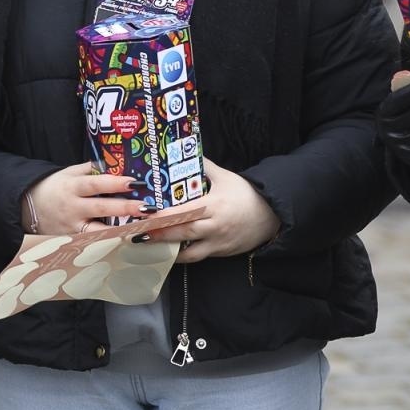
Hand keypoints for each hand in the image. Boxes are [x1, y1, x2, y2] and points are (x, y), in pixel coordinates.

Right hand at [24, 162, 149, 234]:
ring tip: (143, 229)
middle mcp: (73, 208)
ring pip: (99, 231)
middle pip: (102, 208)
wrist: (27, 207)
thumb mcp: (68, 173)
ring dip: (122, 230)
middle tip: (147, 208)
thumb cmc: (53, 187)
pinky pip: (94, 243)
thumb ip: (90, 169)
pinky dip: (111, 243)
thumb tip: (114, 164)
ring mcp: (73, 227)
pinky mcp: (73, 241)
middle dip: (125, 208)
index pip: (95, 184)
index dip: (115, 183)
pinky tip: (128, 243)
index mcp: (72, 187)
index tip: (134, 182)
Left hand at [141, 160, 278, 263]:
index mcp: (213, 205)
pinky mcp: (221, 253)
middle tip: (137, 235)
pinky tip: (169, 252)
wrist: (272, 215)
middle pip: (182, 233)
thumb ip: (204, 167)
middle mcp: (213, 226)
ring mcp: (217, 242)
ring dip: (168, 250)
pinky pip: (198, 257)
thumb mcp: (225, 177)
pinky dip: (183, 256)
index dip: (163, 216)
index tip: (145, 215)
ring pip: (188, 252)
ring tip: (148, 247)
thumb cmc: (246, 194)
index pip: (183, 212)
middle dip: (158, 235)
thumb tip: (187, 152)